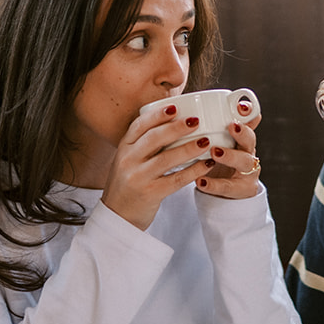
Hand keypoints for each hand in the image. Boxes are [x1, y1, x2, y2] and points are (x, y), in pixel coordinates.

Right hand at [101, 103, 216, 229]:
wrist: (118, 216)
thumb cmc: (129, 183)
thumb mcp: (129, 159)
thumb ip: (144, 143)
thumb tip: (174, 122)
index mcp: (124, 147)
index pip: (139, 125)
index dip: (157, 115)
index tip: (175, 107)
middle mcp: (128, 160)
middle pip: (154, 139)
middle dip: (177, 128)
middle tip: (196, 121)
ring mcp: (138, 177)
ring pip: (166, 158)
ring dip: (189, 148)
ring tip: (205, 141)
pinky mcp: (150, 193)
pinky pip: (176, 180)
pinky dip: (193, 171)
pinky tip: (205, 164)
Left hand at [194, 109, 261, 200]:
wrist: (225, 198)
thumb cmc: (219, 166)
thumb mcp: (219, 148)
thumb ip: (213, 130)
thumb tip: (203, 104)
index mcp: (242, 142)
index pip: (248, 124)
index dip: (247, 116)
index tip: (240, 107)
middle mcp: (249, 155)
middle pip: (250, 141)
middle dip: (242, 133)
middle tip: (231, 126)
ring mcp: (248, 174)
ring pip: (244, 163)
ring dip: (230, 156)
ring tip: (214, 153)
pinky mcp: (242, 191)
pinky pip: (229, 188)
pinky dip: (214, 184)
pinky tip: (200, 180)